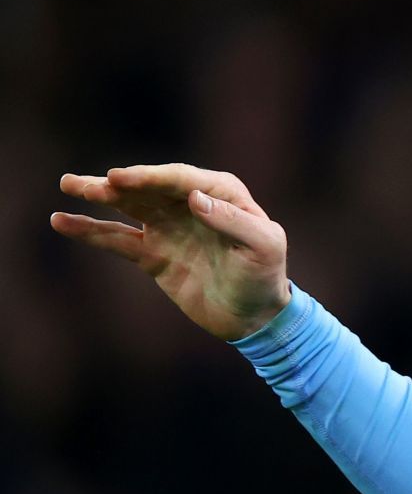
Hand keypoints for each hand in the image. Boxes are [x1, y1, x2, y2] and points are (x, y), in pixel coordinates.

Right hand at [52, 163, 289, 340]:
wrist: (254, 316)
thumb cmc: (266, 276)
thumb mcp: (264, 247)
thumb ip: (233, 221)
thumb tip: (196, 198)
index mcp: (221, 193)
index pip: (180, 180)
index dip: (149, 177)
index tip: (120, 178)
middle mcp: (190, 204)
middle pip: (148, 188)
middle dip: (117, 184)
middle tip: (84, 185)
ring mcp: (168, 227)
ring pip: (127, 206)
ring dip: (98, 195)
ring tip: (69, 185)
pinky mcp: (153, 254)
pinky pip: (116, 239)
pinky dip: (90, 231)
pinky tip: (62, 221)